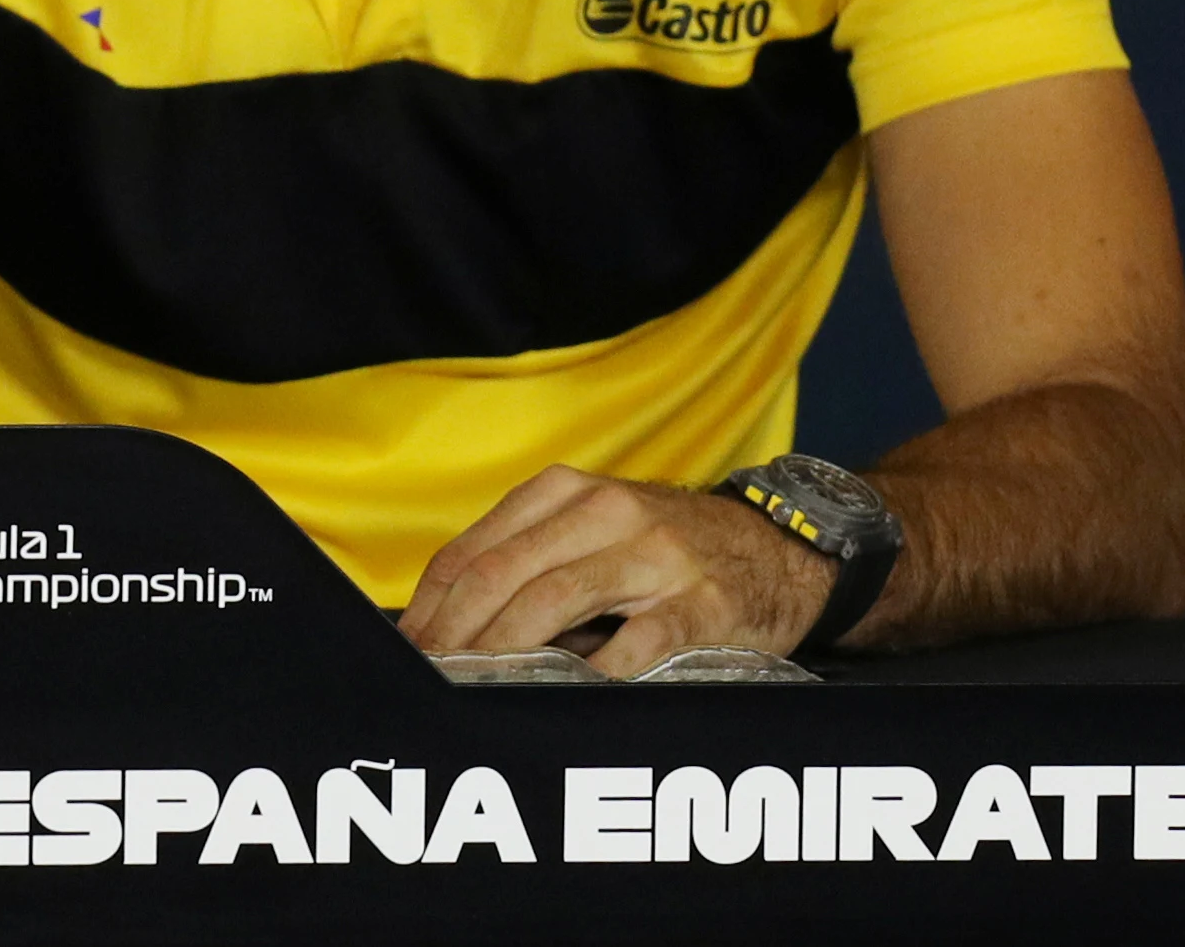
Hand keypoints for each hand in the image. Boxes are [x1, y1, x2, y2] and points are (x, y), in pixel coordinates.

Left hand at [393, 465, 835, 677]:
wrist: (775, 549)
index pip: (471, 551)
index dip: (431, 606)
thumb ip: (526, 560)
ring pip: (557, 598)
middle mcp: (605, 513)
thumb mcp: (589, 529)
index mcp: (563, 494)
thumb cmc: (661, 548)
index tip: (408, 649)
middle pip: (503, 573)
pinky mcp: (702, 603)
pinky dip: (601, 669)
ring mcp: (656, 556)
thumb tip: (444, 624)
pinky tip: (574, 690)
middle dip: (456, 632)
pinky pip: (641, 638)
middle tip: (431, 677)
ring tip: (477, 685)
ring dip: (506, 648)